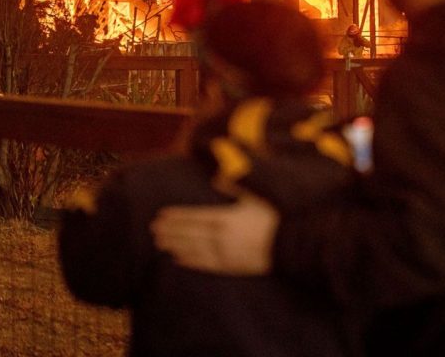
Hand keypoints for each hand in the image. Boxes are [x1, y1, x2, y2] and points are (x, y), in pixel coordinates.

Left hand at [151, 191, 279, 275]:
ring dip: (175, 246)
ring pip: (193, 249)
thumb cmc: (275, 216)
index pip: (194, 217)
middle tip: (153, 230)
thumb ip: (235, 187)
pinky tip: (178, 260)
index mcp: (225, 218)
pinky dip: (191, 262)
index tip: (161, 215)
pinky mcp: (232, 267)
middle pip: (189, 234)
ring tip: (160, 243)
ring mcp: (225, 253)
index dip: (177, 216)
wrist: (291, 244)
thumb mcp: (256, 196)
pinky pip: (206, 265)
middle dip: (171, 231)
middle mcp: (221, 237)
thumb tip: (217, 177)